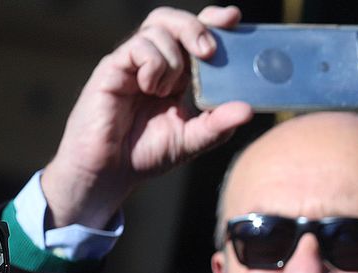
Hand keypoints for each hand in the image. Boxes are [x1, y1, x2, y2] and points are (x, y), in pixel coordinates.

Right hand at [39, 6, 254, 229]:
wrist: (108, 170)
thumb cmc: (146, 153)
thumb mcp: (192, 140)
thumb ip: (219, 125)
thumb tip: (249, 110)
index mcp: (176, 74)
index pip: (194, 35)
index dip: (213, 21)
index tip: (233, 18)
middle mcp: (154, 62)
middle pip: (173, 20)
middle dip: (196, 27)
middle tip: (210, 52)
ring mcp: (132, 62)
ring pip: (158, 30)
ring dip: (173, 60)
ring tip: (166, 92)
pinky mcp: (113, 67)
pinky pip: (139, 47)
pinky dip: (153, 65)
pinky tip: (149, 89)